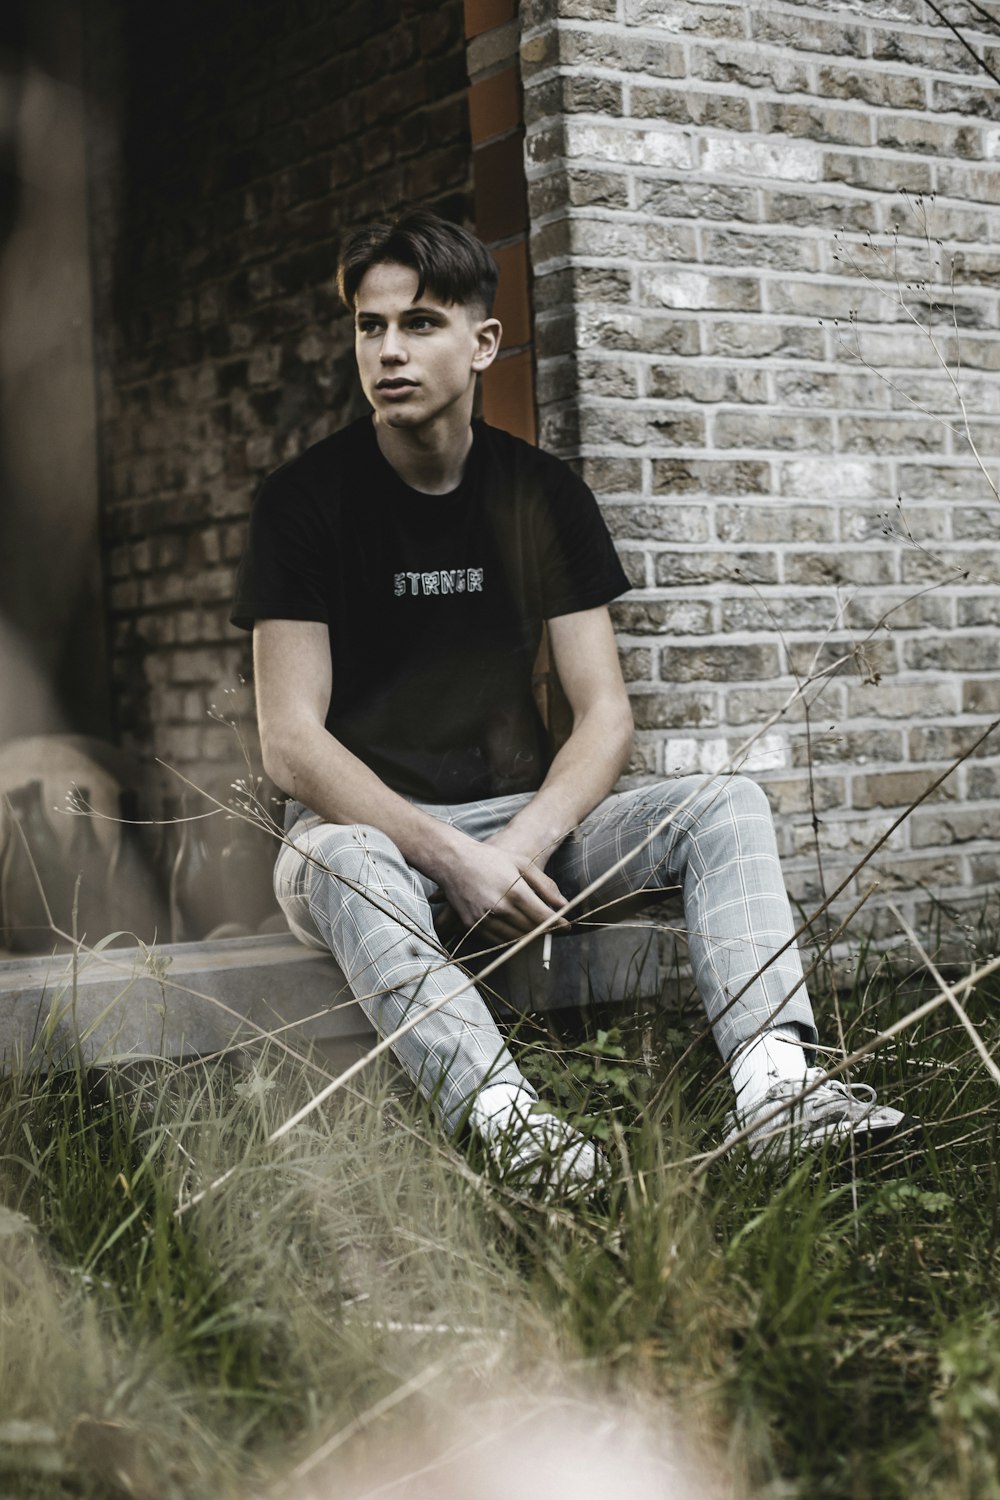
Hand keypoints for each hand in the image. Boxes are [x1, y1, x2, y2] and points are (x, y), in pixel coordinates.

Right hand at [436, 831, 569, 946]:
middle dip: (545, 931)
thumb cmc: (491, 859)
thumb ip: (545, 885)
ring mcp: (484, 919)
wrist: (453, 861)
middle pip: (531, 930)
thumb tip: (564, 904)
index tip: (567, 927)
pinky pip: (496, 940)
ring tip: (537, 931)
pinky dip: (510, 939)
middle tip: (554, 929)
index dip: (558, 924)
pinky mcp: (472, 925)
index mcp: (515, 891)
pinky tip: (517, 931)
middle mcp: (500, 908)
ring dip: (529, 938)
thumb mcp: (522, 864)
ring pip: (515, 939)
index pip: (543, 917)